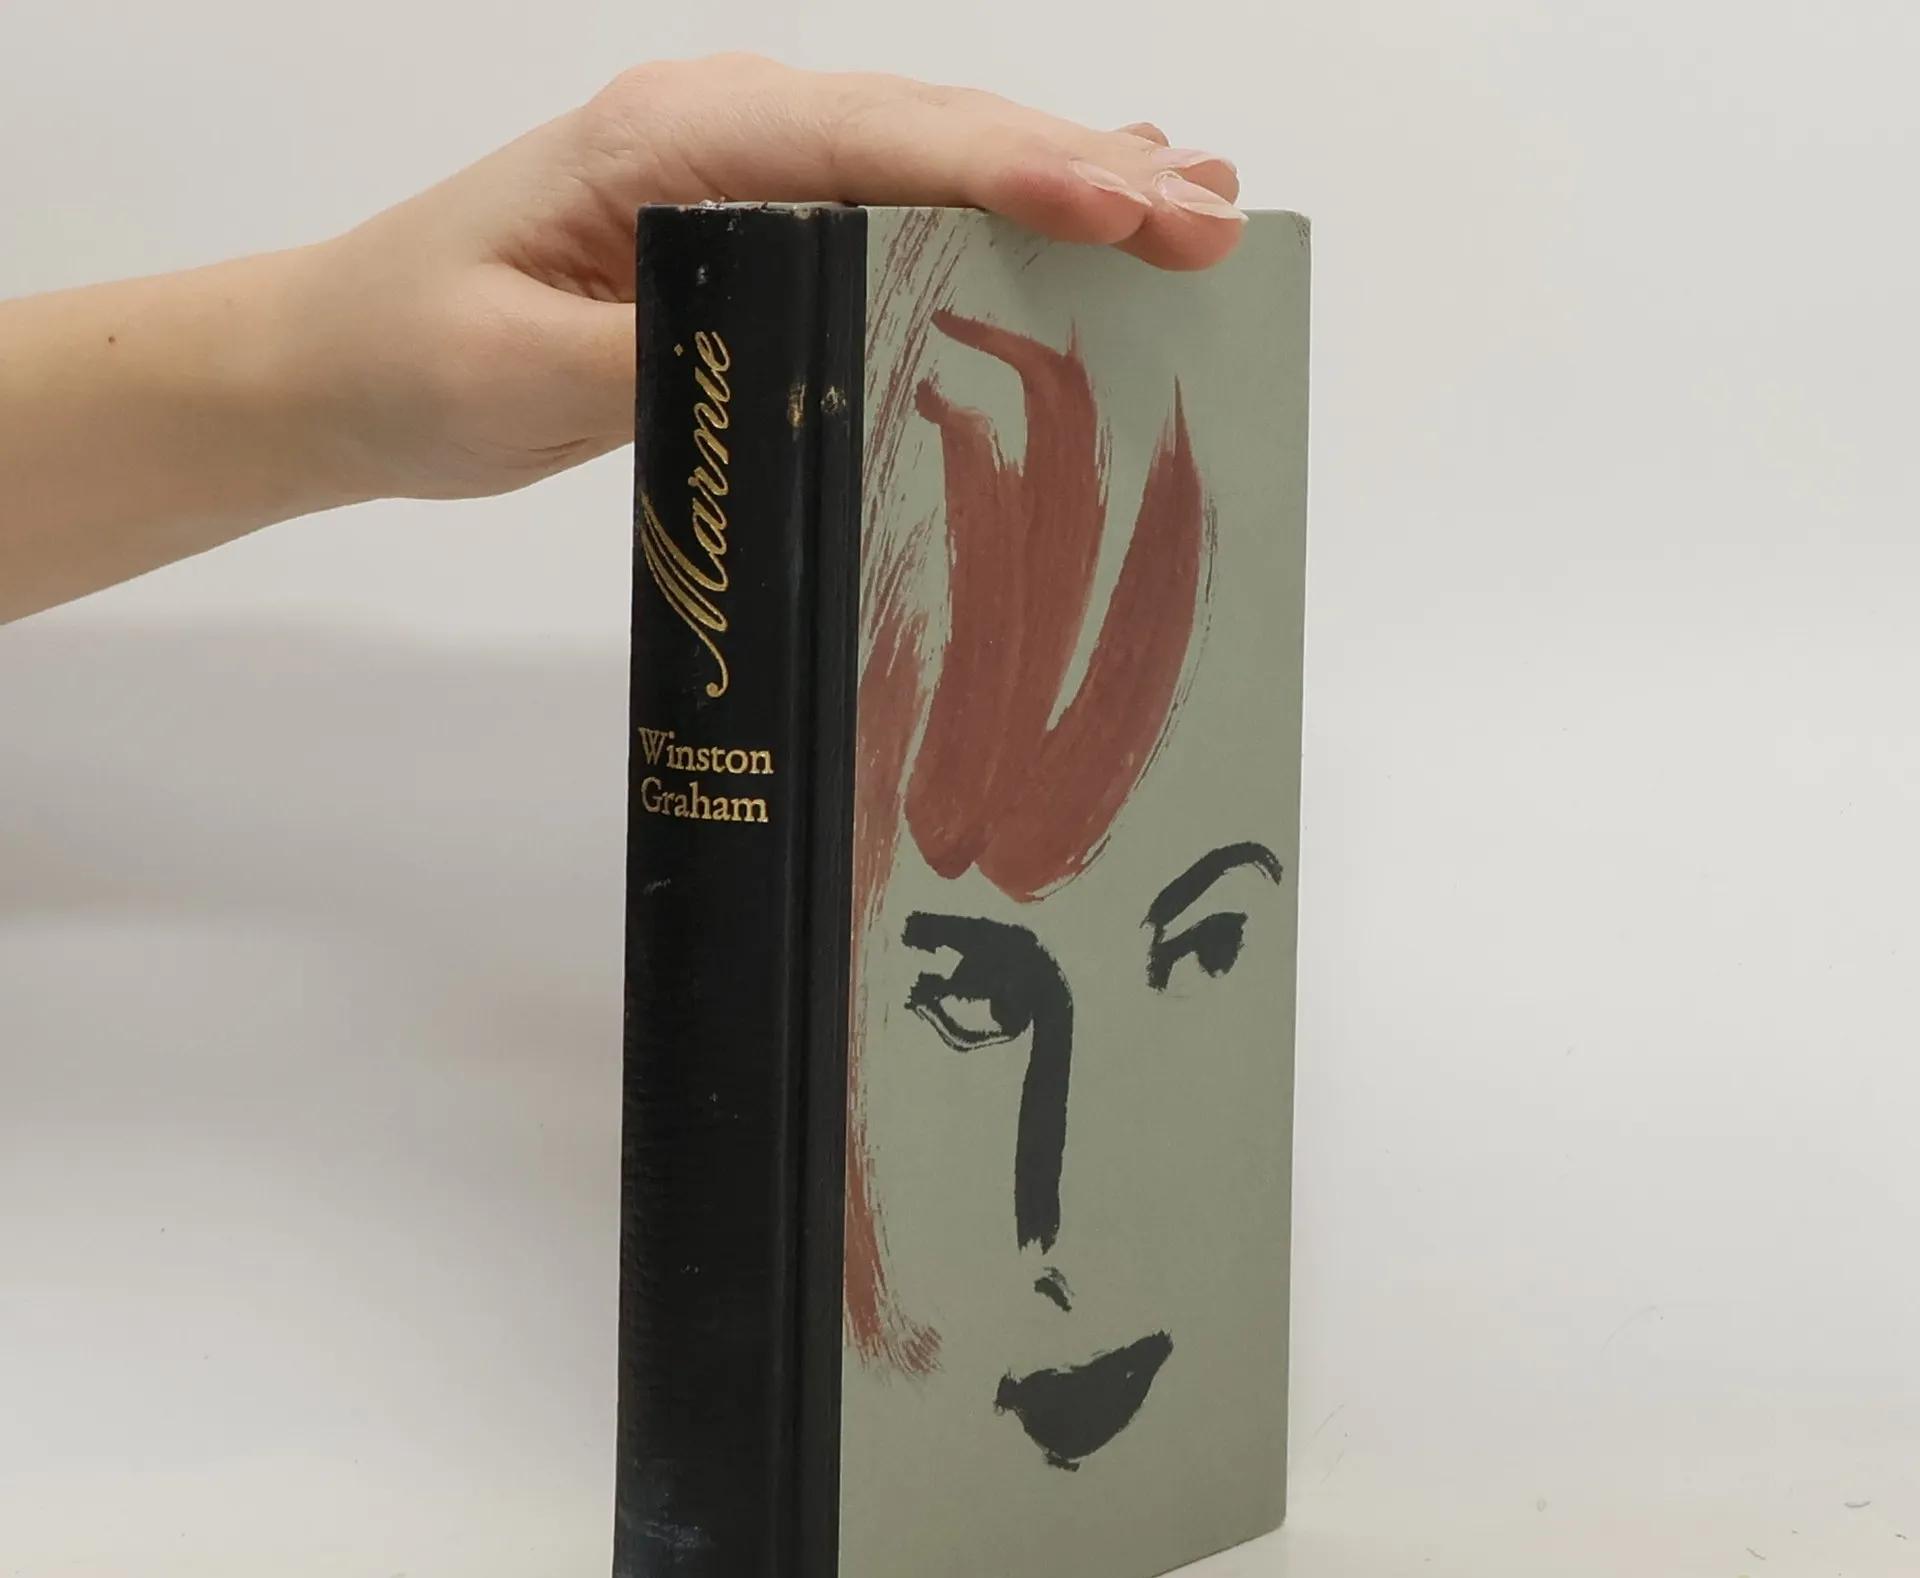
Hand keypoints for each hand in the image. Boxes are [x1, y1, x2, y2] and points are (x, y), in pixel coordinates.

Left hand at [297, 55, 1247, 504]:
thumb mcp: (526, 379)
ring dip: (1066, 181)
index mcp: (672, 147)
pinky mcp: (753, 225)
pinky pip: (900, 204)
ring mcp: (744, 170)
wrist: (342, 358)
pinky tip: (1076, 219)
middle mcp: (724, 134)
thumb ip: (673, 358)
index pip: (875, 146)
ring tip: (1192, 204)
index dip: (1012, 173)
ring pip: (934, 158)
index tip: (1124, 210)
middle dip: (1082, 174)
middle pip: (934, 136)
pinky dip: (1000, 209)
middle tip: (1212, 219)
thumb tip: (814, 354)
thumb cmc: (417, 356)